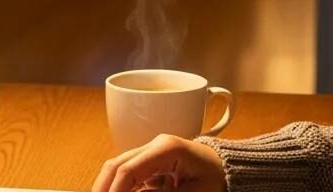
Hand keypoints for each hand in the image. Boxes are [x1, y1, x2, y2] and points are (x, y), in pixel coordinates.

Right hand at [92, 134, 227, 191]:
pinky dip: (122, 188)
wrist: (228, 168)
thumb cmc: (217, 178)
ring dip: (109, 187)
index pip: (128, 169)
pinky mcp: (151, 162)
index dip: (114, 191)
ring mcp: (151, 151)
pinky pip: (129, 174)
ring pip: (118, 168)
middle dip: (103, 188)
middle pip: (116, 164)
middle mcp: (155, 145)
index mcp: (167, 148)